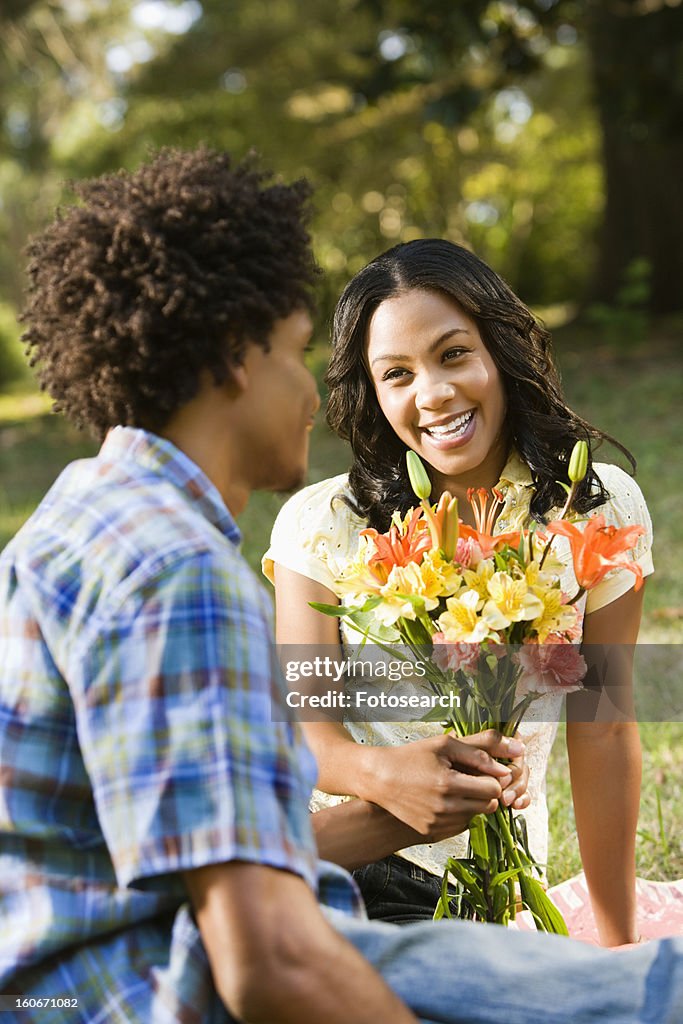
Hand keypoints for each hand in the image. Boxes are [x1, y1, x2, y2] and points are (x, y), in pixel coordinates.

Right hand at [362, 730, 525, 840]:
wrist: (379, 779)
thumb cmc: (412, 757)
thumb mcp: (445, 744)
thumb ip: (481, 749)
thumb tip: (516, 752)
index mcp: (449, 784)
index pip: (494, 789)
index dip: (493, 777)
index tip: (485, 770)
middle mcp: (445, 808)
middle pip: (489, 805)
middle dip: (486, 791)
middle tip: (471, 778)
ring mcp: (438, 824)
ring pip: (476, 817)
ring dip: (473, 802)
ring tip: (456, 787)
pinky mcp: (432, 834)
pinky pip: (461, 826)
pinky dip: (459, 814)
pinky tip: (444, 800)